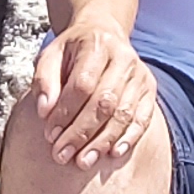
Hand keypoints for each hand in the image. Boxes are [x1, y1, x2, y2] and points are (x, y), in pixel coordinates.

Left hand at [29, 22, 153, 167]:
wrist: (104, 33)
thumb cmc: (73, 50)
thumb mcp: (51, 55)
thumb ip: (44, 80)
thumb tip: (45, 111)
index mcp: (96, 45)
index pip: (83, 84)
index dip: (66, 112)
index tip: (50, 134)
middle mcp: (123, 58)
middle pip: (104, 101)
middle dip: (82, 132)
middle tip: (62, 155)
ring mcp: (139, 74)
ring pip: (123, 113)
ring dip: (102, 141)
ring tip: (83, 161)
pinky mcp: (150, 89)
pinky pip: (143, 118)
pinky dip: (129, 138)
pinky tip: (113, 153)